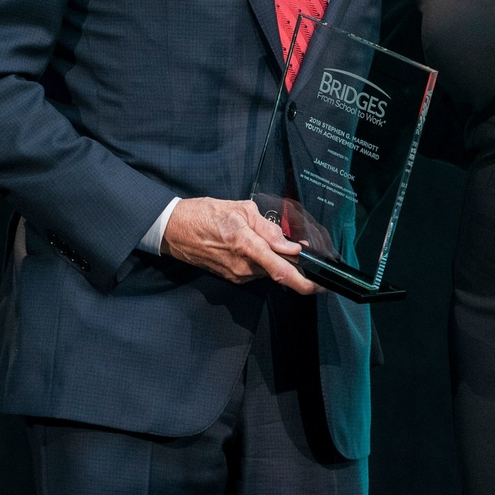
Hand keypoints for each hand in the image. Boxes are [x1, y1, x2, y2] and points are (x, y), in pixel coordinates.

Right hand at [159, 197, 320, 294]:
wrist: (174, 230)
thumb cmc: (204, 214)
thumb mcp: (241, 210)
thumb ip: (268, 229)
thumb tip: (290, 245)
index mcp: (247, 245)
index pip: (282, 270)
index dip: (305, 281)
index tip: (320, 284)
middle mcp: (243, 266)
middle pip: (279, 271)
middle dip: (292, 263)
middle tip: (297, 248)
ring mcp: (237, 275)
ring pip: (268, 271)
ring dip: (274, 259)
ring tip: (262, 239)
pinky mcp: (232, 277)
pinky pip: (256, 271)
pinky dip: (262, 261)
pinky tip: (252, 246)